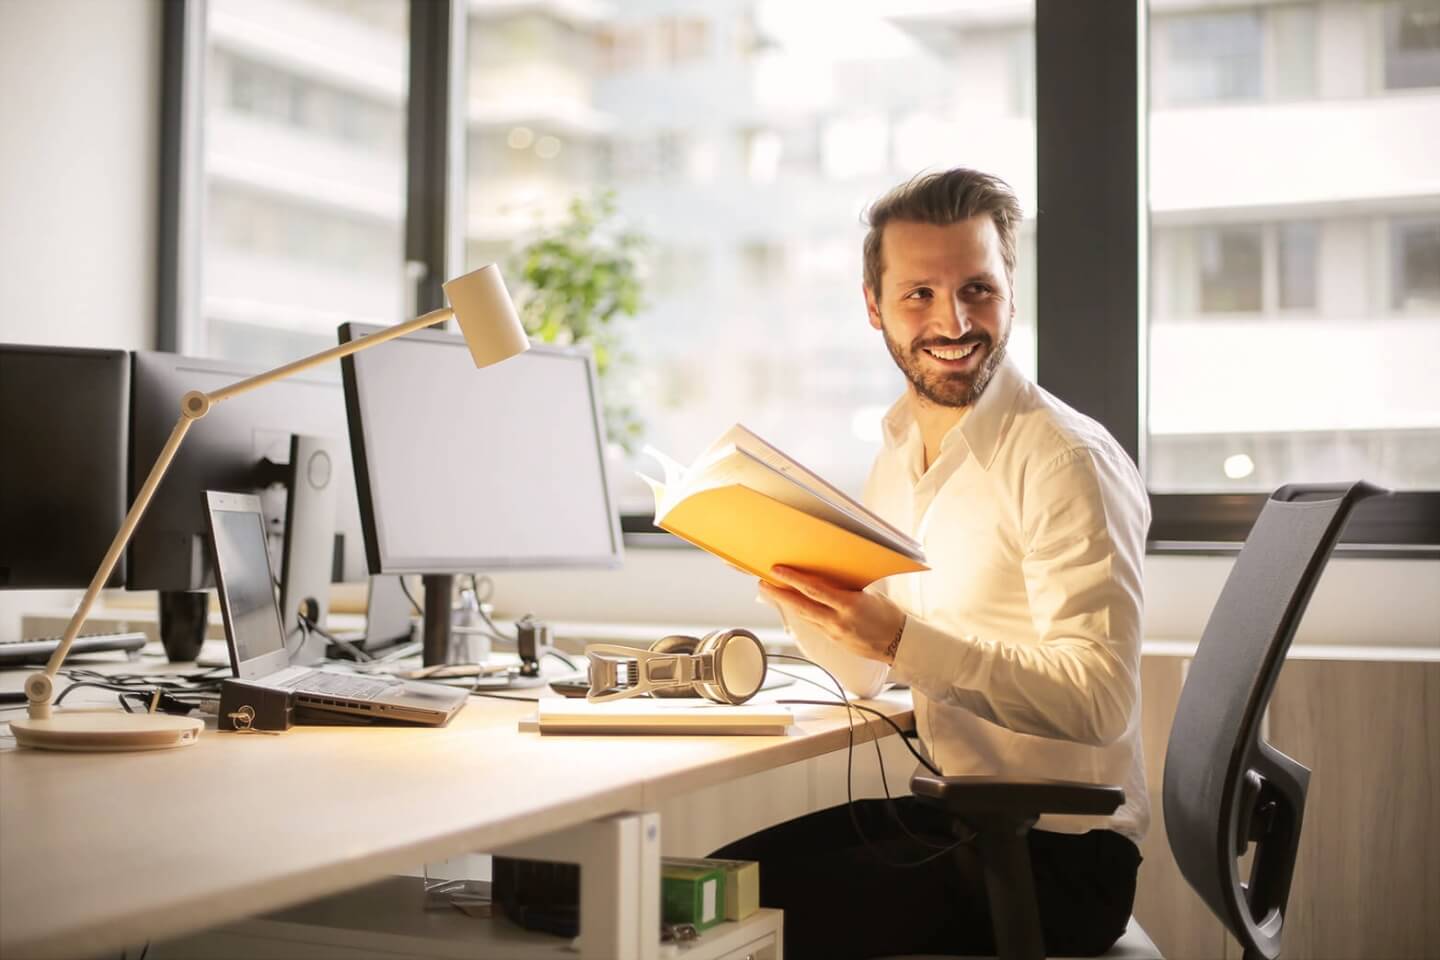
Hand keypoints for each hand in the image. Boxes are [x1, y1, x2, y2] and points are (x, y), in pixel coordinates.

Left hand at [759, 566, 906, 664]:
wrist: (900, 644)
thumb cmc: (889, 616)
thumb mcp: (869, 595)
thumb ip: (846, 587)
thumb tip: (827, 576)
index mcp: (849, 605)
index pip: (814, 589)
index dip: (793, 579)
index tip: (777, 570)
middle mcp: (838, 621)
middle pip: (801, 606)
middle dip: (779, 594)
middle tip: (762, 583)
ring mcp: (834, 633)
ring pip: (803, 616)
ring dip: (786, 604)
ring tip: (772, 591)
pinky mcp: (833, 641)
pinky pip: (812, 624)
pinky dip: (801, 613)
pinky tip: (792, 606)